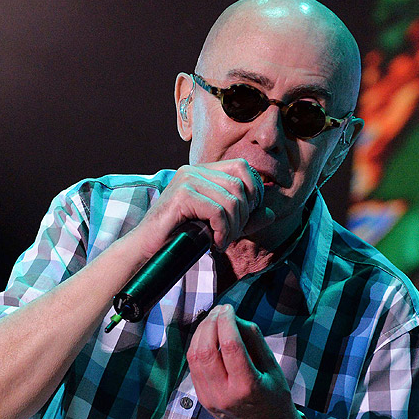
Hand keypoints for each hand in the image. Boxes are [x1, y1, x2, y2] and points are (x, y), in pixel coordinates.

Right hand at [133, 159, 275, 254]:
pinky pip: (218, 211)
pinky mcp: (181, 195)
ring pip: (232, 200)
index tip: (245, 218)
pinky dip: (222, 231)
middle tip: (231, 236)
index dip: (253, 192)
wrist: (147, 251)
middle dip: (243, 216)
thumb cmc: (180, 238)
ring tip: (221, 242)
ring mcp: (186, 180)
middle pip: (240, 185)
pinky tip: (214, 243)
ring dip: (233, 228)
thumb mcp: (218, 226)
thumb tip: (271, 213)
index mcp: (202, 172)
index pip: (243, 168)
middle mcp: (194, 170)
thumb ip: (244, 219)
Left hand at [187, 304, 303, 418]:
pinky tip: (208, 337)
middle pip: (205, 350)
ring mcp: (209, 398)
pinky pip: (193, 367)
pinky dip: (198, 347)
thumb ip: (254, 340)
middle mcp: (224, 394)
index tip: (229, 308)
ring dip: (201, 333)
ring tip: (213, 320)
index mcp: (247, 386)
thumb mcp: (273, 368)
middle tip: (220, 311)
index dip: (226, 321)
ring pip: (194, 357)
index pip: (230, 345)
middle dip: (210, 324)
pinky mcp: (202, 398)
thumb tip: (234, 318)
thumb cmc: (275, 399)